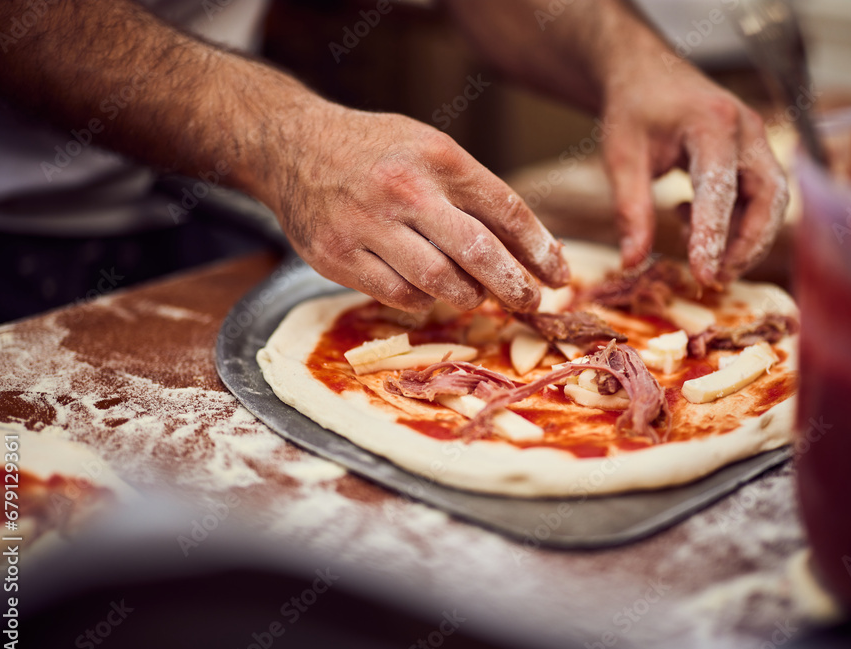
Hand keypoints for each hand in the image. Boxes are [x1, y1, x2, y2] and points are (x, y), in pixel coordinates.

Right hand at [270, 105, 568, 312]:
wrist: (291, 145)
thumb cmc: (375, 151)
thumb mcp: (429, 149)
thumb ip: (474, 191)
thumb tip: (532, 247)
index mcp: (438, 156)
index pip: (507, 211)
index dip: (541, 250)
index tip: (559, 274)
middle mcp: (405, 189)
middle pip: (480, 253)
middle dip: (515, 286)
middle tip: (532, 302)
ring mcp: (368, 225)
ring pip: (441, 282)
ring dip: (469, 297)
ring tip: (475, 295)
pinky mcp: (338, 255)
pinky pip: (400, 296)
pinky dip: (423, 301)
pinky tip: (427, 290)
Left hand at [601, 63, 787, 286]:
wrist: (645, 73)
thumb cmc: (634, 110)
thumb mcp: (621, 157)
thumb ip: (630, 209)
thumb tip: (633, 262)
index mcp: (712, 124)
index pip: (722, 189)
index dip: (715, 236)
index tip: (704, 276)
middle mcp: (746, 130)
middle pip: (770, 196)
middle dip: (748, 244)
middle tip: (715, 279)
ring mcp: (755, 140)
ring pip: (771, 200)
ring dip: (744, 238)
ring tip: (704, 261)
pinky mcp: (753, 154)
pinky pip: (758, 197)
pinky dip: (734, 222)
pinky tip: (690, 221)